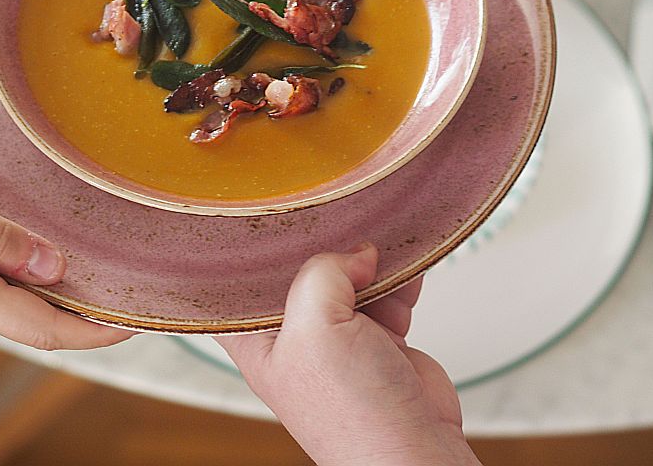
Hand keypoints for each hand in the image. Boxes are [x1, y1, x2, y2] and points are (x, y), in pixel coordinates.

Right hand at [0, 151, 131, 349]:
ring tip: (96, 257)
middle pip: (36, 320)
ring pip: (16, 308)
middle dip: (86, 305)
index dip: (97, 331)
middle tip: (134, 274)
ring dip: (55, 291)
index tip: (143, 320)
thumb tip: (53, 267)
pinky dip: (27, 285)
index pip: (43, 329)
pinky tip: (43, 255)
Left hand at [216, 244, 480, 465]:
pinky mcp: (380, 337)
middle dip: (326, 245)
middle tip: (343, 218)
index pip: (238, 282)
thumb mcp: (316, 327)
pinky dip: (402, 278)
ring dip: (372, 260)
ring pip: (350, 276)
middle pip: (303, 268)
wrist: (414, 449)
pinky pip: (388, 291)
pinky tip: (408, 270)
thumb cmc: (351, 415)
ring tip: (384, 249)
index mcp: (257, 338)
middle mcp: (296, 335)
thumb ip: (323, 272)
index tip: (266, 210)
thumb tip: (356, 253)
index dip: (250, 248)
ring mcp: (339, 337)